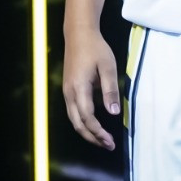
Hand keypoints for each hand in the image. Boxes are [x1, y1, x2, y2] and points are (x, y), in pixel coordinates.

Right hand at [63, 30, 119, 149]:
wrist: (78, 34)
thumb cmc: (95, 49)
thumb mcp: (108, 67)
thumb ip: (110, 90)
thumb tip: (114, 113)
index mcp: (79, 88)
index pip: (88, 118)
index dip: (98, 132)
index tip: (111, 141)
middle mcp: (69, 93)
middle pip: (78, 124)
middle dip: (93, 138)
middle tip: (108, 145)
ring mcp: (67, 91)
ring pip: (74, 120)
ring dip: (87, 132)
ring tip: (102, 140)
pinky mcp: (68, 89)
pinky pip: (74, 112)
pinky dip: (83, 123)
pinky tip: (95, 125)